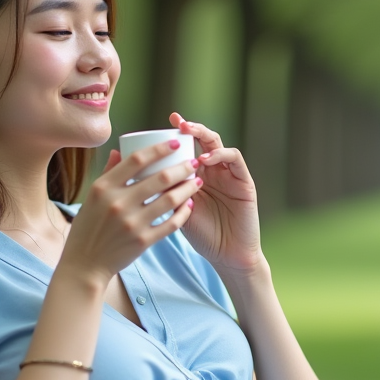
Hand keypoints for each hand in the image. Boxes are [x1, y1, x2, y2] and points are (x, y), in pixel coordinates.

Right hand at [57, 139, 198, 287]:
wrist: (85, 263)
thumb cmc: (88, 227)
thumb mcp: (92, 197)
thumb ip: (107, 173)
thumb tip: (118, 150)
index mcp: (103, 188)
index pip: (136, 160)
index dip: (159, 149)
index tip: (175, 143)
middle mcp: (118, 203)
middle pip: (159, 178)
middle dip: (182, 167)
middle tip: (194, 162)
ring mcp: (132, 223)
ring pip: (170, 199)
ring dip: (188, 188)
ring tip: (196, 181)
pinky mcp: (143, 241)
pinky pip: (171, 223)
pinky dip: (183, 212)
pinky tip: (189, 205)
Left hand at [169, 113, 263, 272]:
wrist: (227, 255)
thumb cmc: (200, 235)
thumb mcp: (176, 210)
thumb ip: (162, 191)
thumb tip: (135, 175)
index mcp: (196, 176)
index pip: (186, 148)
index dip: (174, 135)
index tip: (157, 126)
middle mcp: (213, 171)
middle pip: (203, 140)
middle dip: (190, 128)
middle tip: (177, 123)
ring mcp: (229, 175)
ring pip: (218, 145)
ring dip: (204, 136)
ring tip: (189, 135)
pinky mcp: (244, 182)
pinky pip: (235, 159)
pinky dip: (221, 154)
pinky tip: (205, 158)